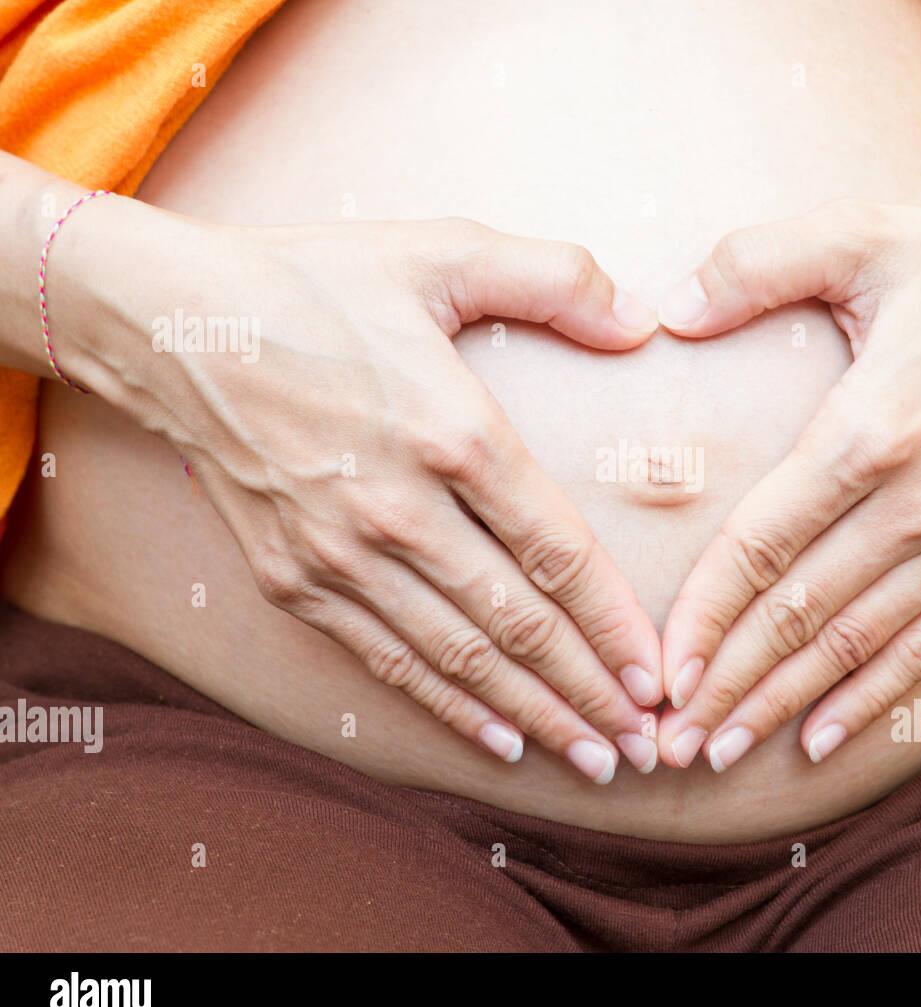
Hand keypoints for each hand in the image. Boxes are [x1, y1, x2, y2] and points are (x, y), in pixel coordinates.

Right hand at [68, 208, 665, 781]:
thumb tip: (643, 321)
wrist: (174, 325)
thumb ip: (555, 277)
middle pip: (516, 623)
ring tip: (592, 759)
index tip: (660, 676)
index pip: (556, 552)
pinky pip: (386, 660)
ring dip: (532, 715)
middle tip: (646, 744)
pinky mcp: (293, 579)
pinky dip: (446, 706)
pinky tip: (497, 740)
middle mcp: (398, 508)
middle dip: (589, 693)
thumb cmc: (317, 283)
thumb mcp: (441, 248)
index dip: (615, 624)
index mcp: (451, 430)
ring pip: (458, 657)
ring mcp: (340, 553)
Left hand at [653, 197, 920, 770]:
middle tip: (664, 743)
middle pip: (801, 615)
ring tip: (718, 753)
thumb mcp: (865, 235)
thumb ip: (757, 263)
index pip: (764, 546)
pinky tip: (822, 740)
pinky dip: (872, 699)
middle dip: (728, 684)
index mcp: (874, 429)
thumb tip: (670, 311)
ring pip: (856, 647)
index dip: (704, 617)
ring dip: (784, 705)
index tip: (659, 672)